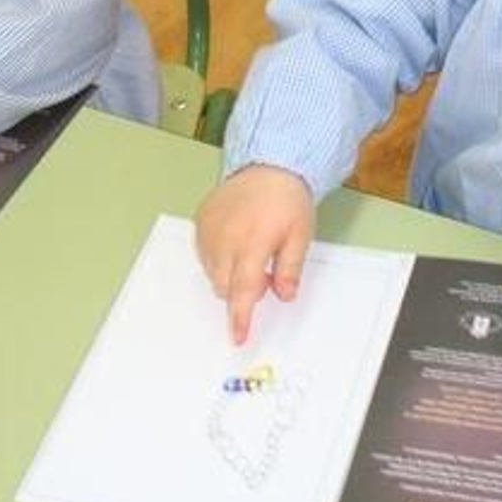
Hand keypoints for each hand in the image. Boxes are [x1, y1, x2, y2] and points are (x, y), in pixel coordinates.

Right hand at [195, 165, 314, 344]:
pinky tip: (236, 241)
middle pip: (225, 286)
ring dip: (229, 274)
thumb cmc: (287, 200)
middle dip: (241, 291)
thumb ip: (289, 268)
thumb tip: (284, 295)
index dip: (239, 318)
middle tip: (264, 275)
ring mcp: (210, 229)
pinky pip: (204, 251)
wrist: (269, 164)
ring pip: (212, 271)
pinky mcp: (201, 219)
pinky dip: (218, 256)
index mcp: (252, 244)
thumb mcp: (300, 236)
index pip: (243, 291)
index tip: (238, 337)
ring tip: (251, 253)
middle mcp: (225, 238)